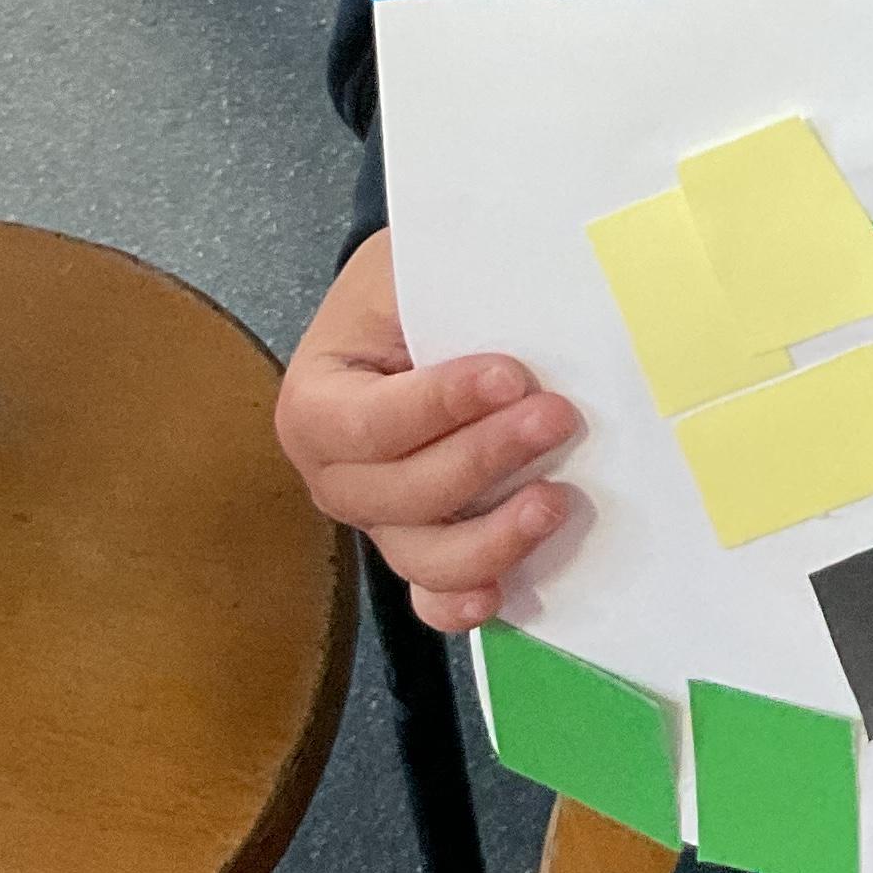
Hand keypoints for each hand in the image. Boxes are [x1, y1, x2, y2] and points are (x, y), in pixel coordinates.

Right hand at [274, 227, 581, 630]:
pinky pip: (431, 597)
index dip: (438, 405)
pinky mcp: (424, 546)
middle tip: (556, 418)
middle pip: (395, 494)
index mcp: (315, 399)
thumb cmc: (413, 288)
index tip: (511, 374)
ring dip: (489, 537)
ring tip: (554, 501)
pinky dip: (461, 604)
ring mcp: (380, 519)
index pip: (367, 420)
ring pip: (419, 556)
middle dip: (481, 459)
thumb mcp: (410, 267)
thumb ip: (443, 288)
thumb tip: (512, 310)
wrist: (422, 311)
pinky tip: (501, 592)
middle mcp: (335, 472)